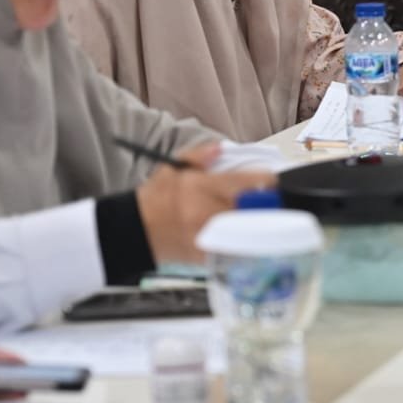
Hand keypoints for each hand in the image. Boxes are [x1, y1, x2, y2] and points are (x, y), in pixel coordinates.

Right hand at [135, 142, 276, 264]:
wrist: (133, 231)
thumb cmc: (155, 199)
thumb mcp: (173, 168)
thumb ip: (200, 155)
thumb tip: (221, 148)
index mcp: (202, 187)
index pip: (250, 183)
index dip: (266, 182)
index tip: (270, 183)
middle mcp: (207, 212)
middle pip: (254, 209)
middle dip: (265, 205)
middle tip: (268, 203)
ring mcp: (208, 236)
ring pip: (249, 232)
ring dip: (258, 226)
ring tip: (259, 220)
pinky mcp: (206, 255)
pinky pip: (235, 250)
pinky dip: (243, 244)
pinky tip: (244, 238)